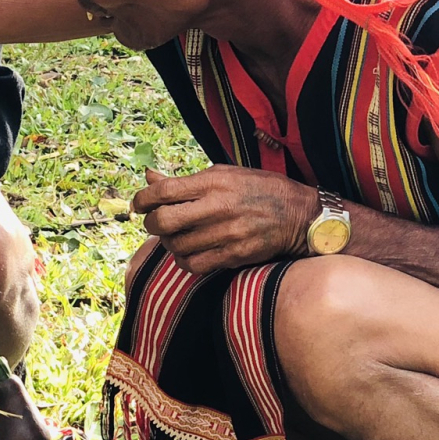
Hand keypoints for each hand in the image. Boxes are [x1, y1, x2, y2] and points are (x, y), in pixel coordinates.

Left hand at [132, 165, 319, 277]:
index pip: (164, 191)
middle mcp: (218, 207)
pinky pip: (193, 265)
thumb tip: (149, 177)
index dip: (142, 199)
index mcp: (214, 182)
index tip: (139, 204)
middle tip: (155, 222)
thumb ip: (185, 180)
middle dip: (151, 223)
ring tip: (175, 236)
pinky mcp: (233, 255)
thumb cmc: (258, 189)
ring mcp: (226, 234)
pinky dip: (184, 260)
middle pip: (164, 221)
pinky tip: (189, 251)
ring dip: (168, 243)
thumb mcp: (224, 174)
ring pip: (176, 246)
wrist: (299, 215)